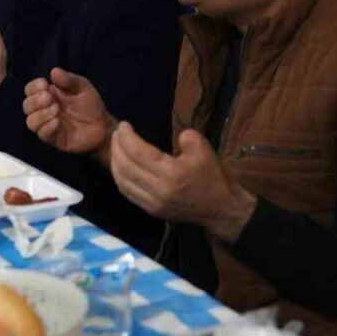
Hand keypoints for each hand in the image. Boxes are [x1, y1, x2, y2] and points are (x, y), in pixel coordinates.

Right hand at [23, 68, 117, 156]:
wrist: (103, 127)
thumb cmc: (90, 105)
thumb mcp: (83, 87)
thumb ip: (69, 80)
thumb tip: (53, 71)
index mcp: (48, 94)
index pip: (30, 90)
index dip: (33, 87)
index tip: (45, 85)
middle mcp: (44, 110)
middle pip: (27, 105)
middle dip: (36, 101)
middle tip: (50, 98)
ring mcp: (47, 125)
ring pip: (31, 122)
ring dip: (40, 115)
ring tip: (56, 110)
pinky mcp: (53, 138)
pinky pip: (42, 134)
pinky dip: (47, 127)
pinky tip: (57, 122)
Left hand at [110, 124, 256, 242]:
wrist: (222, 210)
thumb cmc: (213, 178)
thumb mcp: (204, 149)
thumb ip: (186, 137)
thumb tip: (175, 136)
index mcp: (170, 174)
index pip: (138, 152)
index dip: (126, 137)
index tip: (123, 125)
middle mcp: (157, 191)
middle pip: (125, 167)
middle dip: (117, 147)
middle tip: (116, 133)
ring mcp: (152, 203)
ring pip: (122, 181)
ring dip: (114, 162)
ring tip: (115, 147)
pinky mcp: (151, 211)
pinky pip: (127, 193)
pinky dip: (119, 177)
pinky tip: (119, 166)